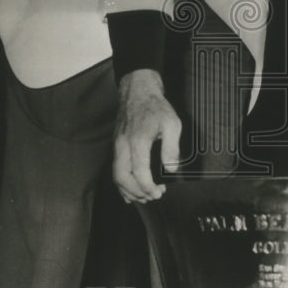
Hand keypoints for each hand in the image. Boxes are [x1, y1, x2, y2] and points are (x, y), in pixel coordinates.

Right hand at [113, 69, 180, 203]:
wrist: (137, 91)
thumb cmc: (155, 106)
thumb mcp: (172, 123)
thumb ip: (172, 147)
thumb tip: (171, 169)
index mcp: (138, 140)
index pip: (139, 172)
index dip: (148, 187)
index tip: (159, 192)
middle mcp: (123, 145)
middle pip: (122, 177)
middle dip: (137, 192)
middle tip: (153, 196)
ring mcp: (117, 145)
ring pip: (116, 175)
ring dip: (128, 190)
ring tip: (143, 197)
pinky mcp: (116, 145)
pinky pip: (115, 168)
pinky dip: (121, 183)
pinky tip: (129, 191)